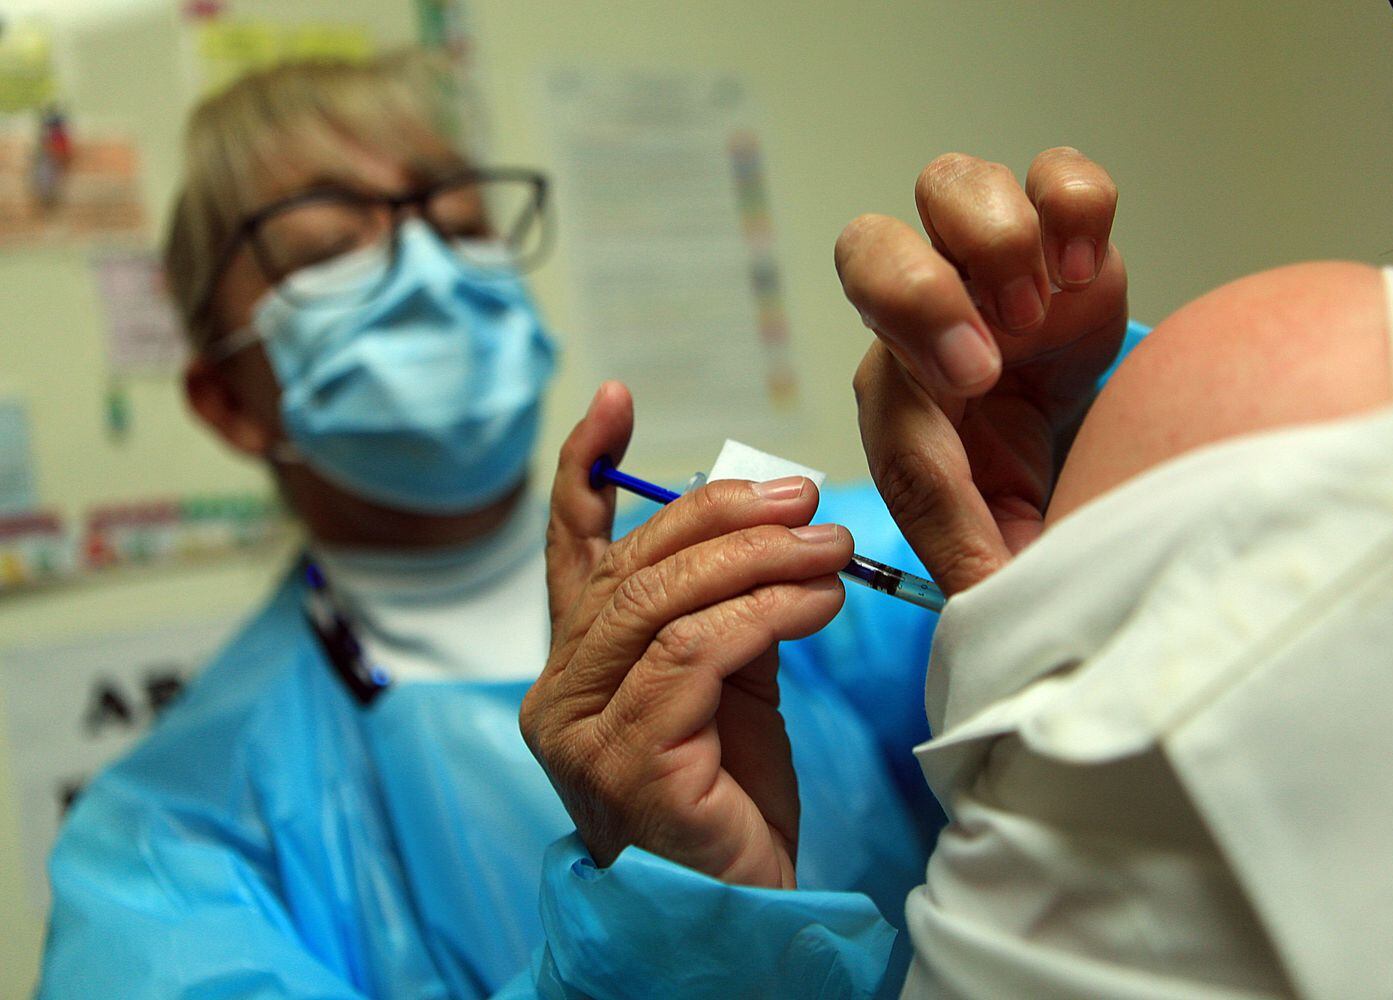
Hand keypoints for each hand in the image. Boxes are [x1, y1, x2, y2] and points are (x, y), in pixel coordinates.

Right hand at [520, 381, 853, 888]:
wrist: (732, 914)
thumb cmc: (731, 804)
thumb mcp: (730, 688)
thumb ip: (725, 612)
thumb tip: (768, 528)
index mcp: (576, 662)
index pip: (570, 549)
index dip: (585, 467)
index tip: (615, 398)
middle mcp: (558, 689)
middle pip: (634, 563)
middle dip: (725, 514)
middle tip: (805, 499)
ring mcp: (579, 729)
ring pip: (664, 601)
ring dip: (761, 560)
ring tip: (832, 549)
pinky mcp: (623, 762)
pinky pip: (696, 654)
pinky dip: (765, 615)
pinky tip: (819, 604)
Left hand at [834, 149, 1127, 593]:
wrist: (1085, 440)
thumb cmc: (1024, 490)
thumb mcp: (1000, 542)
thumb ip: (984, 569)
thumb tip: (992, 618)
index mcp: (901, 395)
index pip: (881, 366)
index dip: (918, 355)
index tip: (982, 377)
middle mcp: (924, 316)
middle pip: (867, 247)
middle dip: (924, 285)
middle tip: (1002, 332)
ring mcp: (988, 267)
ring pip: (950, 186)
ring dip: (997, 237)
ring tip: (1044, 302)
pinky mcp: (1060, 236)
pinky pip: (1054, 173)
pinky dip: (1073, 202)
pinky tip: (1085, 265)